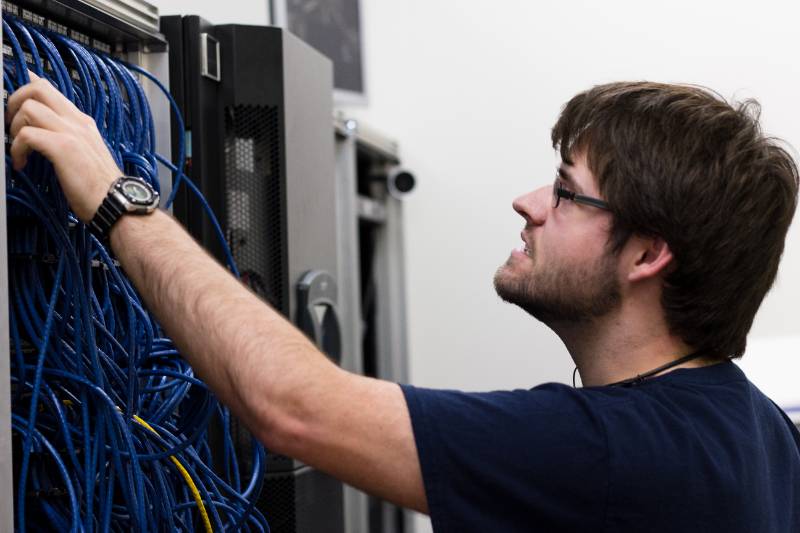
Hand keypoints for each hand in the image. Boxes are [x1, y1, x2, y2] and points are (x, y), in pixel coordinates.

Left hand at [6, 72, 121, 221]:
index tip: (15, 103)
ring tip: (19, 148)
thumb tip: (46, 133)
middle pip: (38, 88)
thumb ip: (68, 138)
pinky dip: (17, 149)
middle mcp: (77, 122)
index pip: (50, 89)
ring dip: (15, 128)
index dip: (26, 88)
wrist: (115, 201)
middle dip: (15, 102)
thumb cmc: (100, 186)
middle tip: (12, 125)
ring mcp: (72, 132)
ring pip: (29, 108)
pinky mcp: (63, 147)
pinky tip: (22, 164)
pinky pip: (27, 135)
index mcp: (82, 122)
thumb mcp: (86, 154)